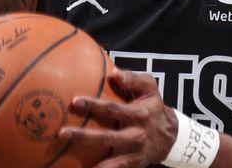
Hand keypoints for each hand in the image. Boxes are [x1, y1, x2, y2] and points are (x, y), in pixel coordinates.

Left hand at [58, 68, 177, 167]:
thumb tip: (114, 73)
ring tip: (67, 157)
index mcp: (138, 115)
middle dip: (83, 136)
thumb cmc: (152, 107)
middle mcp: (135, 136)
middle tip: (62, 132)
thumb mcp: (149, 88)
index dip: (94, 105)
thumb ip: (133, 78)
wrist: (169, 136)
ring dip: (90, 164)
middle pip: (106, 137)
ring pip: (108, 162)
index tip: (75, 101)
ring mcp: (131, 154)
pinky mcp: (129, 166)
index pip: (113, 110)